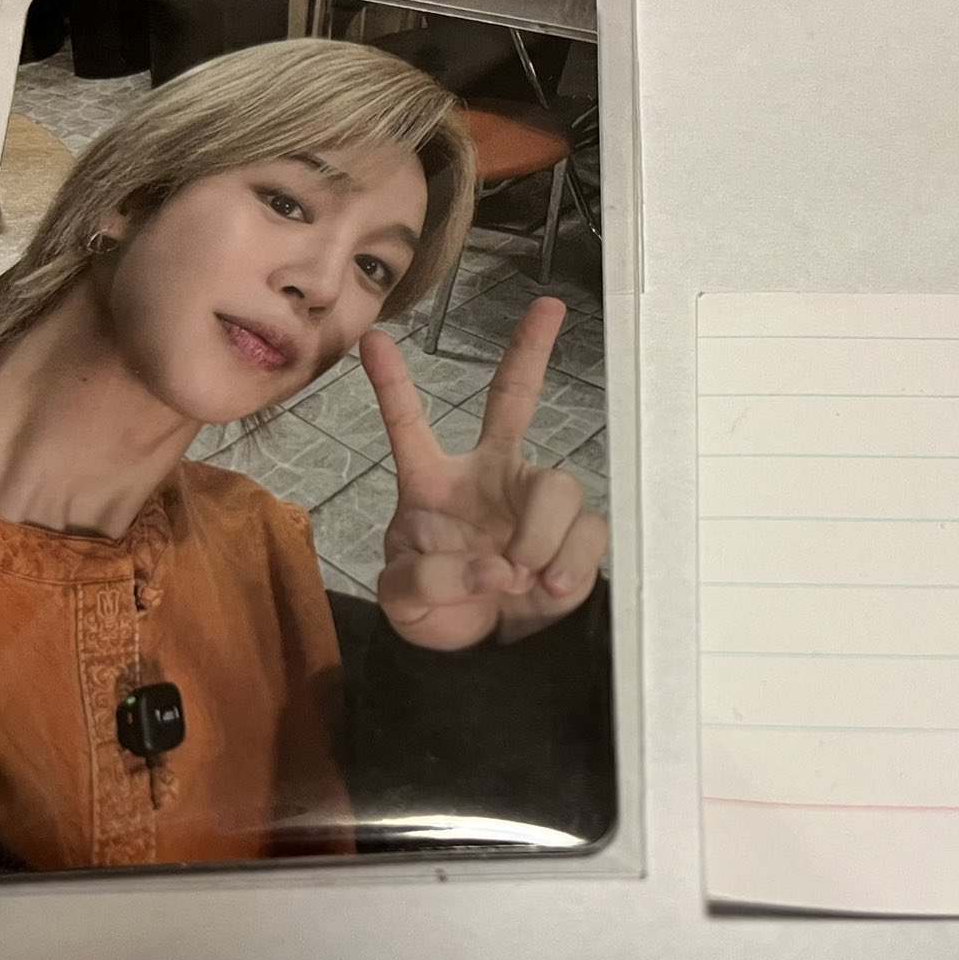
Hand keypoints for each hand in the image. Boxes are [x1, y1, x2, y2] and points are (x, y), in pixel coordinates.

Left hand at [359, 297, 606, 649]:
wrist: (478, 652)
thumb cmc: (434, 609)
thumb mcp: (403, 598)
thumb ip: (429, 576)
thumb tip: (494, 567)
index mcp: (433, 484)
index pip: (411, 428)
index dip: (392, 386)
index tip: (371, 339)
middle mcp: (489, 478)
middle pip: (514, 400)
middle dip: (530, 351)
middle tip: (550, 307)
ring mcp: (533, 503)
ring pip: (557, 484)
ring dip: (541, 535)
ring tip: (523, 577)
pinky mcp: (573, 536)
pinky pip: (587, 533)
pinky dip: (570, 565)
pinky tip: (550, 587)